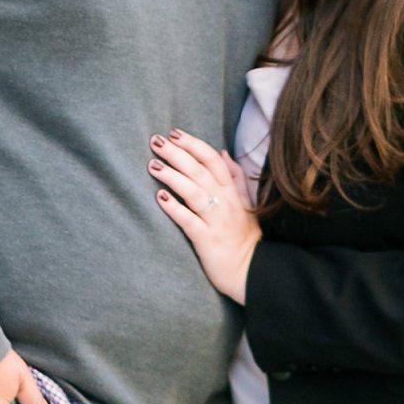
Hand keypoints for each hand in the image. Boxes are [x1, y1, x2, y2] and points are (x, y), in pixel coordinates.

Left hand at [152, 130, 259, 302]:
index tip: (174, 133)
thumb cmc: (243, 236)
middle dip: (176, 153)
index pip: (213, 160)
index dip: (193, 144)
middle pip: (199, 171)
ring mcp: (216, 220)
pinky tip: (159, 197)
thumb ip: (234, 177)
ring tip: (153, 165)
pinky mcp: (206, 239)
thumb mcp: (244, 202)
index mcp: (232, 192)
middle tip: (155, 141)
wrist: (250, 270)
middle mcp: (225, 202)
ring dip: (172, 176)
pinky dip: (174, 208)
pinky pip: (188, 220)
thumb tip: (222, 152)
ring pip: (193, 192)